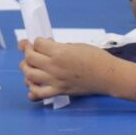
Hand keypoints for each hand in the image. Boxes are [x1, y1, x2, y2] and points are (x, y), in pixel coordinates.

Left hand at [19, 38, 135, 99]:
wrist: (108, 76)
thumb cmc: (96, 58)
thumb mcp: (76, 46)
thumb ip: (59, 47)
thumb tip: (47, 48)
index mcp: (59, 52)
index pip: (37, 44)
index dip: (37, 41)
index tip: (42, 41)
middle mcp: (54, 66)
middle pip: (29, 58)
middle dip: (28, 52)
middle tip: (33, 51)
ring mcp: (55, 80)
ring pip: (29, 75)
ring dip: (27, 69)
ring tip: (31, 66)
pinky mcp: (59, 91)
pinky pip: (38, 93)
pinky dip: (32, 90)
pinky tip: (34, 84)